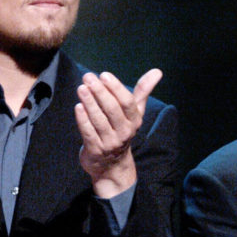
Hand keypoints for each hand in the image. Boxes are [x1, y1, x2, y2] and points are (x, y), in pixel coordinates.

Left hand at [75, 69, 162, 197]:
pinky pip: (88, 132)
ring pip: (99, 120)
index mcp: (135, 120)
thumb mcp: (135, 112)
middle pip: (112, 109)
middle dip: (100, 92)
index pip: (127, 102)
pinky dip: (83, 119)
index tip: (104, 75)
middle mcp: (124, 132)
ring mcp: (110, 142)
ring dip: (89, 102)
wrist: (112, 165)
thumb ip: (143, 91)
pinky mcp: (95, 150)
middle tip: (88, 77)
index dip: (115, 88)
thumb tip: (157, 71)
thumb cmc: (122, 130)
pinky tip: (78, 107)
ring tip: (81, 88)